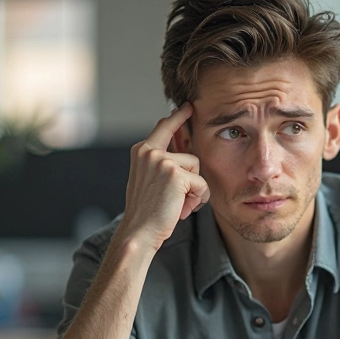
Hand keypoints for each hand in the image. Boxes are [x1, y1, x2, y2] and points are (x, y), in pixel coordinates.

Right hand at [118, 104, 209, 251]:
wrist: (138, 232)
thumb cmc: (147, 212)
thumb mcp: (150, 181)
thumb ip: (162, 165)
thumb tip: (187, 154)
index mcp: (141, 151)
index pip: (163, 127)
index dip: (177, 117)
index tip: (187, 106)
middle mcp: (150, 151)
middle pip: (189, 153)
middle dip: (192, 174)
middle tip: (181, 180)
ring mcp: (162, 160)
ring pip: (197, 168)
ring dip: (194, 190)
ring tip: (178, 205)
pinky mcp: (175, 174)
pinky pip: (201, 184)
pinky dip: (198, 199)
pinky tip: (183, 209)